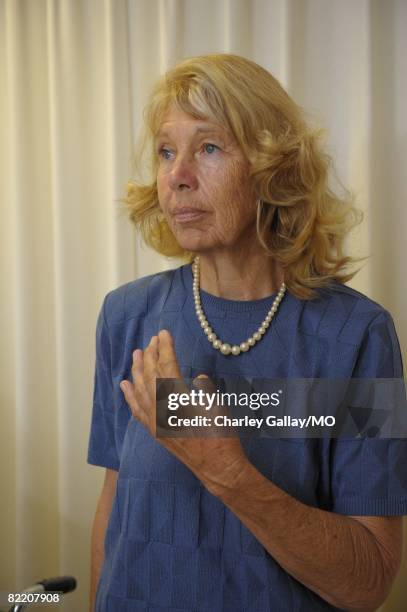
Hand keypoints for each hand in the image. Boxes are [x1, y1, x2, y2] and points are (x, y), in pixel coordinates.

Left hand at [119, 329, 248, 493]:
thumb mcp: (218, 406)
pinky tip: (125, 385)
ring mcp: (155, 422)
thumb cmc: (222, 436)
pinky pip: (137, 411)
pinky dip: (130, 396)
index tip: (164, 334)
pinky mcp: (155, 432)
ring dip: (137, 371)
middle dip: (151, 355)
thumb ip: (205, 388)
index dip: (165, 349)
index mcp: (178, 401)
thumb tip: (198, 376)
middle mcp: (162, 410)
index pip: (167, 367)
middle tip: (152, 339)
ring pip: (140, 391)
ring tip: (137, 354)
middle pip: (151, 376)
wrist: (217, 467)